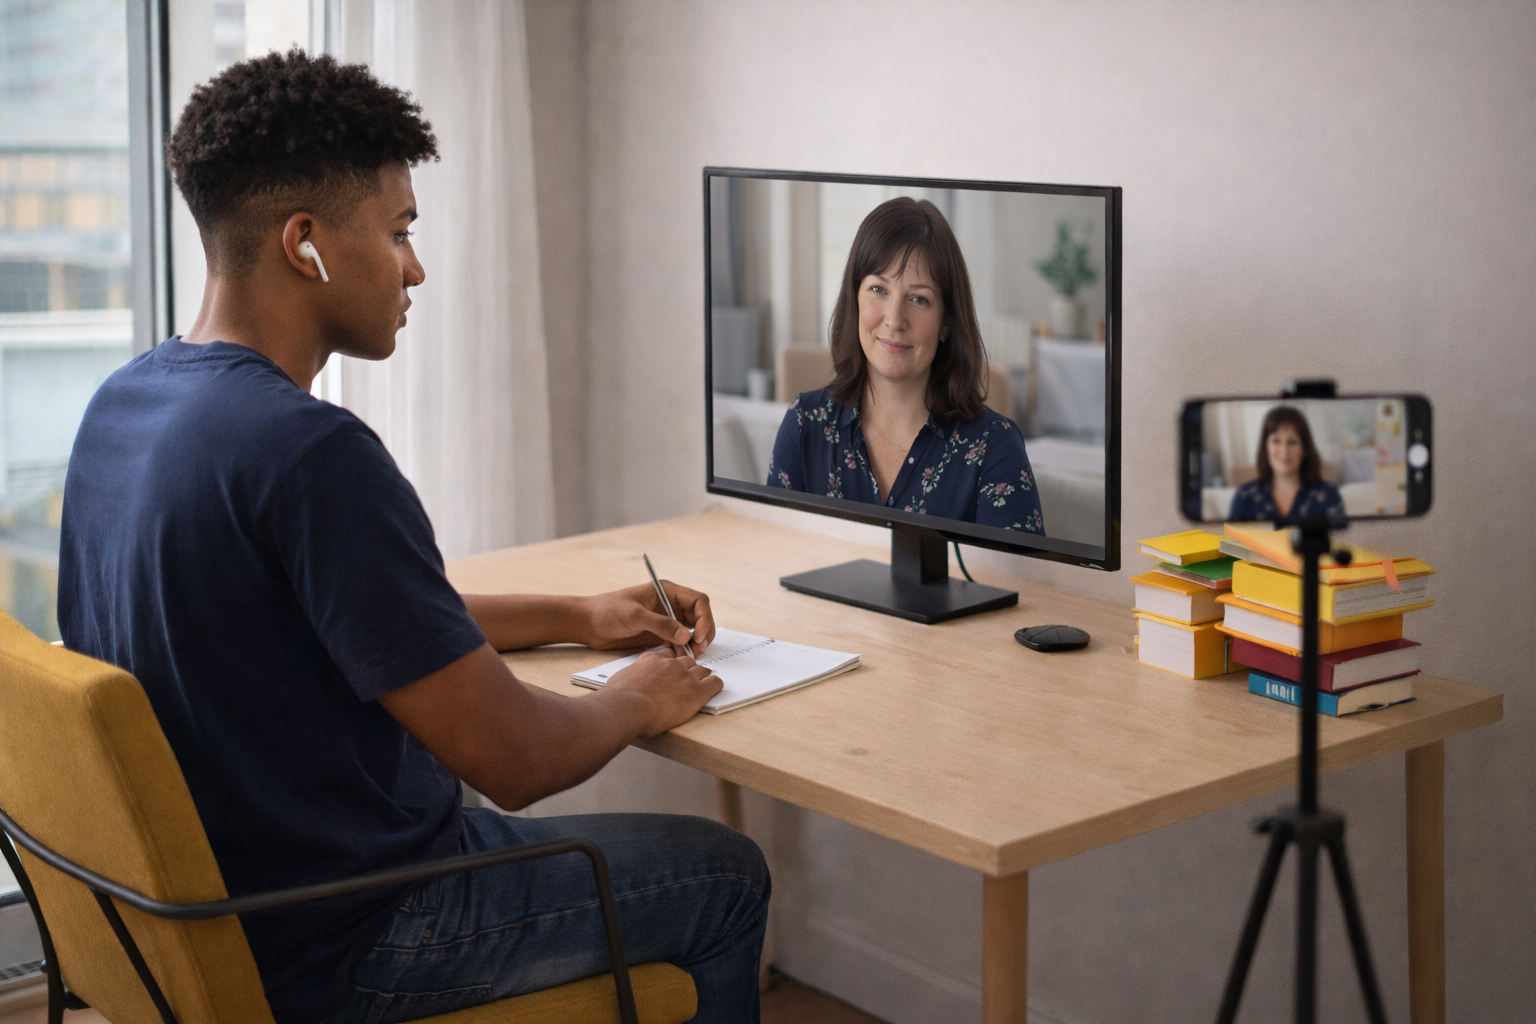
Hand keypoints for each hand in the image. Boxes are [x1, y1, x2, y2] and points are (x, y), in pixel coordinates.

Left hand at [580, 582, 716, 656]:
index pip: (698, 601)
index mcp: (666, 591)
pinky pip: (679, 641)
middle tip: (698, 650)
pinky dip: (683, 649)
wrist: (588, 624)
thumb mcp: (634, 615)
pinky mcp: (659, 634)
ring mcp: (665, 619)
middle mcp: (669, 604)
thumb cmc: (607, 611)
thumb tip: (685, 636)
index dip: (704, 618)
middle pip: (699, 616)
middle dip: (702, 633)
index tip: (697, 636)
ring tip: (690, 656)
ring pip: (692, 630)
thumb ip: (660, 624)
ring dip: (695, 643)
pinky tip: (677, 657)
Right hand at [605, 649, 722, 735]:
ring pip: (702, 670)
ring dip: (701, 678)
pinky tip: (711, 691)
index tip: (671, 674)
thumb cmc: (619, 698)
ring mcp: (685, 676)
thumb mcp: (622, 678)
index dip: (672, 665)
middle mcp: (671, 664)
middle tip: (685, 683)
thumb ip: (632, 675)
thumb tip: (631, 681)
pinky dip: (715, 686)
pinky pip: (715, 683)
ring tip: (699, 687)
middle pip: (688, 662)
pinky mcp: (696, 691)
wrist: (627, 707)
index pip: (669, 656)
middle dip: (688, 671)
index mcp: (653, 659)